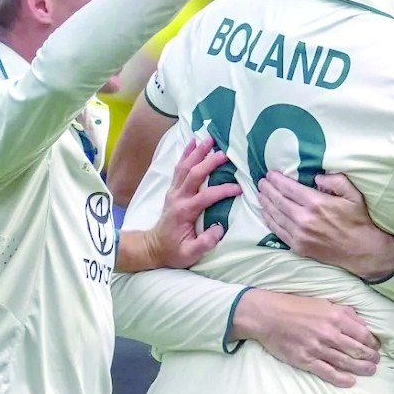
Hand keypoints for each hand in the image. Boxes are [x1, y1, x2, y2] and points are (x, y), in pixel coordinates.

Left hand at [144, 136, 239, 268]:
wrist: (153, 247)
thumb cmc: (174, 251)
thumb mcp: (190, 254)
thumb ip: (205, 243)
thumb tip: (219, 229)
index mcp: (185, 211)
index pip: (207, 196)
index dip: (223, 190)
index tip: (239, 189)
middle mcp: (178, 197)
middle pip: (194, 174)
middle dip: (209, 162)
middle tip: (225, 153)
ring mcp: (174, 191)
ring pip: (185, 166)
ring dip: (197, 152)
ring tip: (209, 138)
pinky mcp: (173, 189)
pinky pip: (179, 168)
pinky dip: (186, 154)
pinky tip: (194, 142)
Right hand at [231, 289, 381, 387]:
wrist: (268, 315)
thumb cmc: (295, 306)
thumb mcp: (323, 302)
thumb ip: (344, 312)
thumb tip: (362, 323)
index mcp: (336, 317)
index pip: (362, 334)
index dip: (373, 343)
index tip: (376, 347)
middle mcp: (329, 333)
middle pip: (357, 350)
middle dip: (370, 357)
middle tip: (376, 362)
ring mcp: (317, 348)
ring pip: (346, 362)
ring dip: (361, 368)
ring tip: (370, 372)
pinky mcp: (306, 360)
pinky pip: (327, 372)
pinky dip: (341, 378)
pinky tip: (350, 381)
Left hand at [258, 171, 393, 282]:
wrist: (361, 251)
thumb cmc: (358, 220)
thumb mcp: (353, 195)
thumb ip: (336, 181)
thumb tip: (317, 177)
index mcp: (316, 203)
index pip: (289, 188)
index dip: (276, 180)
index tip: (270, 174)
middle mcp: (304, 218)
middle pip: (278, 200)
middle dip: (268, 189)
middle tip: (261, 182)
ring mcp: (299, 234)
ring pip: (275, 215)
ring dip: (265, 203)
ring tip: (261, 194)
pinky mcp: (298, 246)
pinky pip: (278, 231)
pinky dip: (269, 220)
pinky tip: (266, 213)